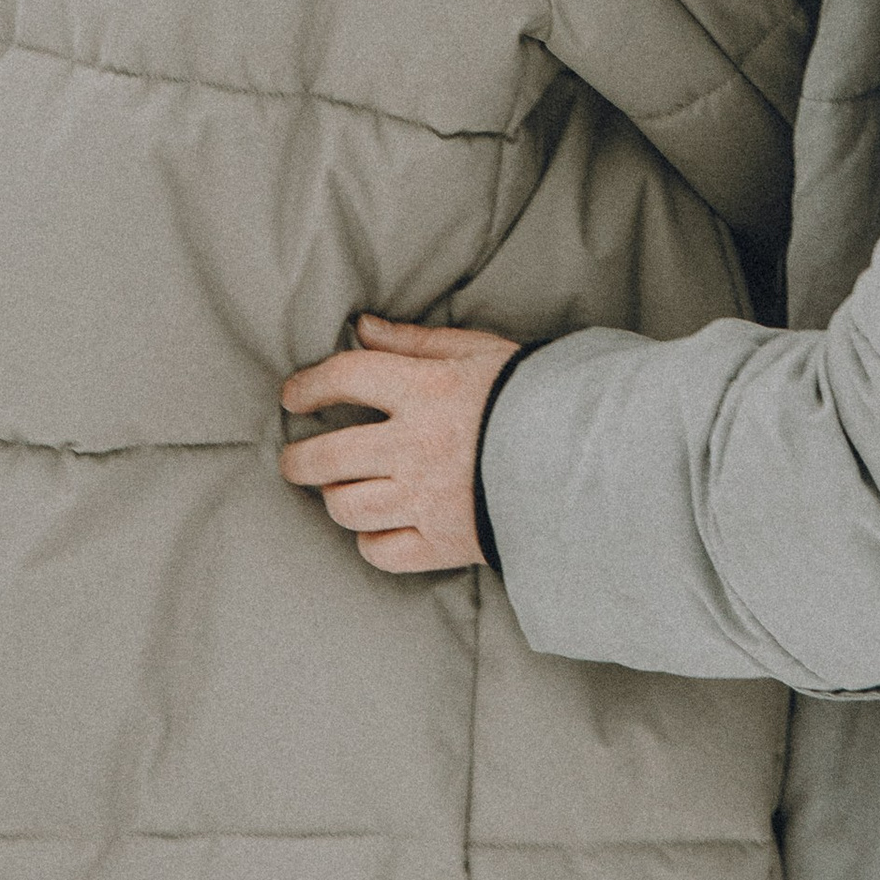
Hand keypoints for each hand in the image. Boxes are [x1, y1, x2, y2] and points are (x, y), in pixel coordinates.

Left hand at [278, 316, 517, 573]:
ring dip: (333, 498)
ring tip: (337, 489)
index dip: (309, 385)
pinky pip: (381, 551)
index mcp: (426, 391)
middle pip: (328, 457)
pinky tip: (376, 526)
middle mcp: (415, 448)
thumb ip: (415, 341)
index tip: (293, 395)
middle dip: (299, 459)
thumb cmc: (531, 395)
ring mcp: (426, 501)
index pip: (346, 378)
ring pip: (347, 507)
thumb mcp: (477, 351)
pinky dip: (370, 540)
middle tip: (293, 459)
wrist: (586, 459)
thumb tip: (362, 327)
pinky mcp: (443, 543)